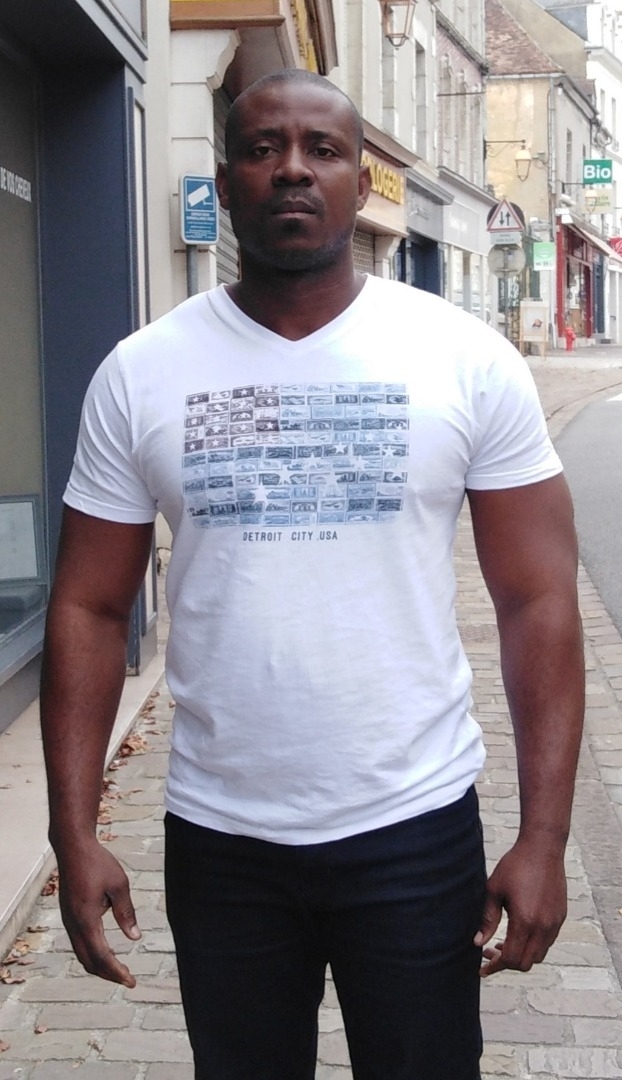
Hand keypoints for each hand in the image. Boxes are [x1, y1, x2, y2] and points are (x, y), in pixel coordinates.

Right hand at [57, 841, 140, 986]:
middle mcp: (73, 924)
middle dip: (108, 974)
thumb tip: (135, 938)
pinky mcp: (69, 915)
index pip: (101, 955)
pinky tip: (106, 950)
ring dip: (100, 965)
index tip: (130, 981)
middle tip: (128, 980)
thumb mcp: (119, 885)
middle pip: (89, 961)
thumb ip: (126, 912)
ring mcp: (69, 920)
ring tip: (119, 969)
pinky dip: (93, 953)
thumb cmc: (97, 863)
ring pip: (82, 953)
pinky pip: (79, 942)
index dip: (116, 971)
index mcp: (86, 919)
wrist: (72, 847)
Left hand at [474, 838, 566, 976]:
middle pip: (525, 963)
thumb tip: (477, 943)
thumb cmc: (515, 865)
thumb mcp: (494, 890)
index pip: (510, 959)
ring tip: (502, 943)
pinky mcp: (560, 916)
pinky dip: (532, 945)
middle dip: (505, 964)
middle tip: (489, 953)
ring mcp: (554, 923)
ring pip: (538, 955)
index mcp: (525, 921)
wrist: (542, 848)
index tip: (482, 968)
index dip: (494, 967)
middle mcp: (543, 927)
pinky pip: (547, 942)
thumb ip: (487, 919)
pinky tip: (519, 932)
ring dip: (520, 955)